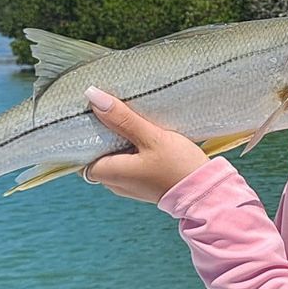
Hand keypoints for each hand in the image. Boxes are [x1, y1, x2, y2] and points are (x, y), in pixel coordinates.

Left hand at [82, 87, 207, 202]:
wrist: (205, 193)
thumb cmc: (178, 167)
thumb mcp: (151, 137)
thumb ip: (122, 118)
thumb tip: (93, 96)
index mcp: (110, 173)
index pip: (82, 152)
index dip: (84, 134)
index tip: (91, 114)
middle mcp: (115, 183)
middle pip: (97, 154)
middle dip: (103, 134)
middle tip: (113, 111)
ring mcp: (129, 185)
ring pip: (114, 158)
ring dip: (119, 141)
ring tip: (128, 119)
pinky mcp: (142, 183)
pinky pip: (128, 163)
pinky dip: (131, 149)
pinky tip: (142, 135)